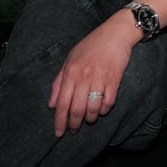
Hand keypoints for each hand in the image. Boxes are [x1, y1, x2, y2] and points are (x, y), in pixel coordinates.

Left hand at [48, 11, 136, 136]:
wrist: (115, 33)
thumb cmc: (91, 45)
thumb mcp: (70, 59)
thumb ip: (59, 82)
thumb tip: (51, 104)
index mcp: (70, 72)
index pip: (62, 103)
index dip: (60, 121)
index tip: (59, 133)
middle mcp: (83, 77)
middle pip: (77, 109)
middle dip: (75, 124)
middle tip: (74, 130)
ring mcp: (99, 78)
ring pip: (93, 109)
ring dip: (91, 118)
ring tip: (89, 118)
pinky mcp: (114, 79)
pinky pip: (108, 102)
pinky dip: (104, 110)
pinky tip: (102, 109)